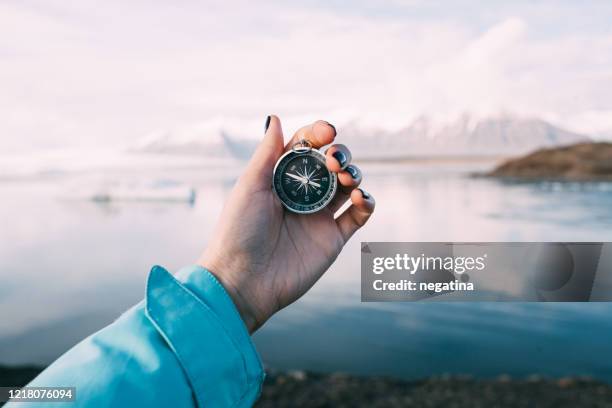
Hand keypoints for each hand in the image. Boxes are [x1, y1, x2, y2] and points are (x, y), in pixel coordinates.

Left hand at [197, 116, 374, 331]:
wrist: (244, 282)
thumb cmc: (239, 232)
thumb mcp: (250, 187)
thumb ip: (268, 153)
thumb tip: (275, 117)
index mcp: (280, 178)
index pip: (306, 147)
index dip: (319, 134)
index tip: (326, 132)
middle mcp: (302, 195)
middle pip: (332, 163)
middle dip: (340, 154)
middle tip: (334, 161)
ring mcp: (319, 216)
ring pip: (348, 186)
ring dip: (354, 174)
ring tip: (346, 179)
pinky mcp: (333, 238)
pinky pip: (358, 215)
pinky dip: (366, 202)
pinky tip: (360, 198)